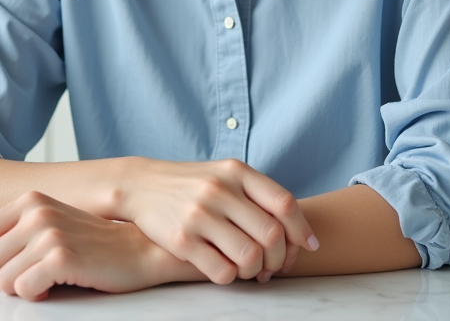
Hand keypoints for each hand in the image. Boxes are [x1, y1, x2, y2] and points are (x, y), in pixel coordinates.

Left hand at [0, 191, 190, 300]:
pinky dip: (34, 296)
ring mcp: (49, 234)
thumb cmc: (93, 243)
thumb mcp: (50, 224)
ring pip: (1, 279)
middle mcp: (36, 212)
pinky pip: (24, 289)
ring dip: (18, 290)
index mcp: (30, 200)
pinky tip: (51, 288)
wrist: (139, 249)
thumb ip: (16, 232)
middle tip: (23, 284)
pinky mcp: (62, 257)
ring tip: (41, 284)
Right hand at [115, 157, 318, 283]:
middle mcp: (220, 190)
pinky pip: (222, 271)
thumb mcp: (224, 174)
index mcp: (236, 172)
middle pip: (272, 235)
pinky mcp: (182, 239)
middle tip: (275, 266)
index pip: (284, 204)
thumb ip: (257, 194)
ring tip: (251, 269)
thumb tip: (298, 229)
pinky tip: (228, 269)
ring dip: (256, 271)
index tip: (308, 246)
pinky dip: (231, 276)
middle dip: (280, 258)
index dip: (302, 229)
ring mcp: (200, 214)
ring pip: (250, 256)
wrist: (141, 184)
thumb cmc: (192, 184)